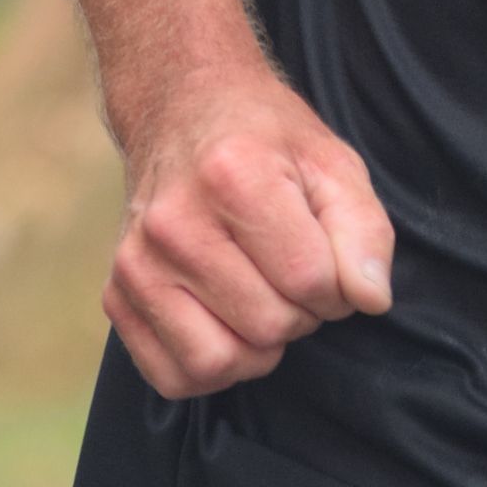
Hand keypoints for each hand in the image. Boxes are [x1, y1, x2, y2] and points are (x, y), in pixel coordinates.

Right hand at [103, 68, 394, 399]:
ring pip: (220, 361)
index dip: (337, 285)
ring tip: (261, 300)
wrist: (182, 109)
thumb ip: (364, 231)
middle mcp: (174, 222)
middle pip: (269, 325)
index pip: (311, 280)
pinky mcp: (117, 294)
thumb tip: (369, 299)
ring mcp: (137, 261)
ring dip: (258, 347)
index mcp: (234, 176)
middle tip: (291, 274)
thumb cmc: (266, 140)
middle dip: (300, 313)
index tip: (326, 259)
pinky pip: (174, 377)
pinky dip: (213, 366)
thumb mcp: (332, 162)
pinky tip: (225, 322)